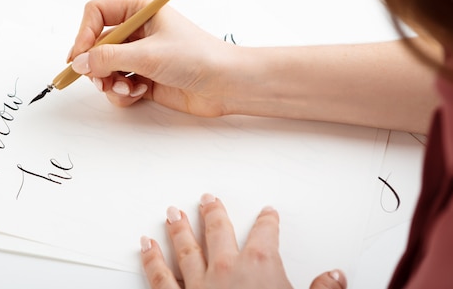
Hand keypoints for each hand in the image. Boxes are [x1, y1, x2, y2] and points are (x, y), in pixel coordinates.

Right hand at [68, 0, 238, 115]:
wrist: (225, 84)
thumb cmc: (197, 57)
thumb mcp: (147, 54)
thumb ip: (108, 58)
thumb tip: (79, 63)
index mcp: (140, 10)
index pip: (96, 13)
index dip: (83, 34)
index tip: (78, 56)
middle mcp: (137, 30)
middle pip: (96, 44)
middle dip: (96, 65)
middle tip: (100, 79)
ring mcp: (140, 55)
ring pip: (104, 68)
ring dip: (109, 82)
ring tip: (126, 88)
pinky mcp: (144, 77)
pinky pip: (117, 85)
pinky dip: (122, 92)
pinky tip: (138, 93)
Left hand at [140, 194, 346, 288]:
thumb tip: (335, 277)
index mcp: (259, 265)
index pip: (266, 233)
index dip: (267, 221)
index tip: (267, 213)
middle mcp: (226, 267)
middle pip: (218, 230)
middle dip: (213, 213)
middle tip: (207, 199)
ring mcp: (198, 283)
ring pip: (186, 247)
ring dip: (178, 229)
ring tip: (173, 213)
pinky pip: (160, 276)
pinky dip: (151, 259)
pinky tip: (145, 246)